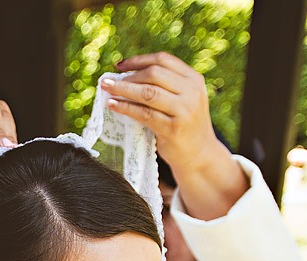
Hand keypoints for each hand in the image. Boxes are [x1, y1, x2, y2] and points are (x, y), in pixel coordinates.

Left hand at [98, 52, 220, 172]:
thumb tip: (126, 75)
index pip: (163, 60)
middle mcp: (192, 91)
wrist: (200, 155)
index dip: (138, 60)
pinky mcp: (173, 128)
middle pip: (154, 73)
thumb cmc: (184, 125)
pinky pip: (144, 113)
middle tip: (108, 81)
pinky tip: (113, 105)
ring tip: (106, 88)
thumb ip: (166, 86)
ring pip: (148, 92)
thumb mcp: (184, 99)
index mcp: (194, 79)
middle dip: (128, 76)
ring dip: (123, 89)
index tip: (119, 65)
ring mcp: (184, 110)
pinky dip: (125, 107)